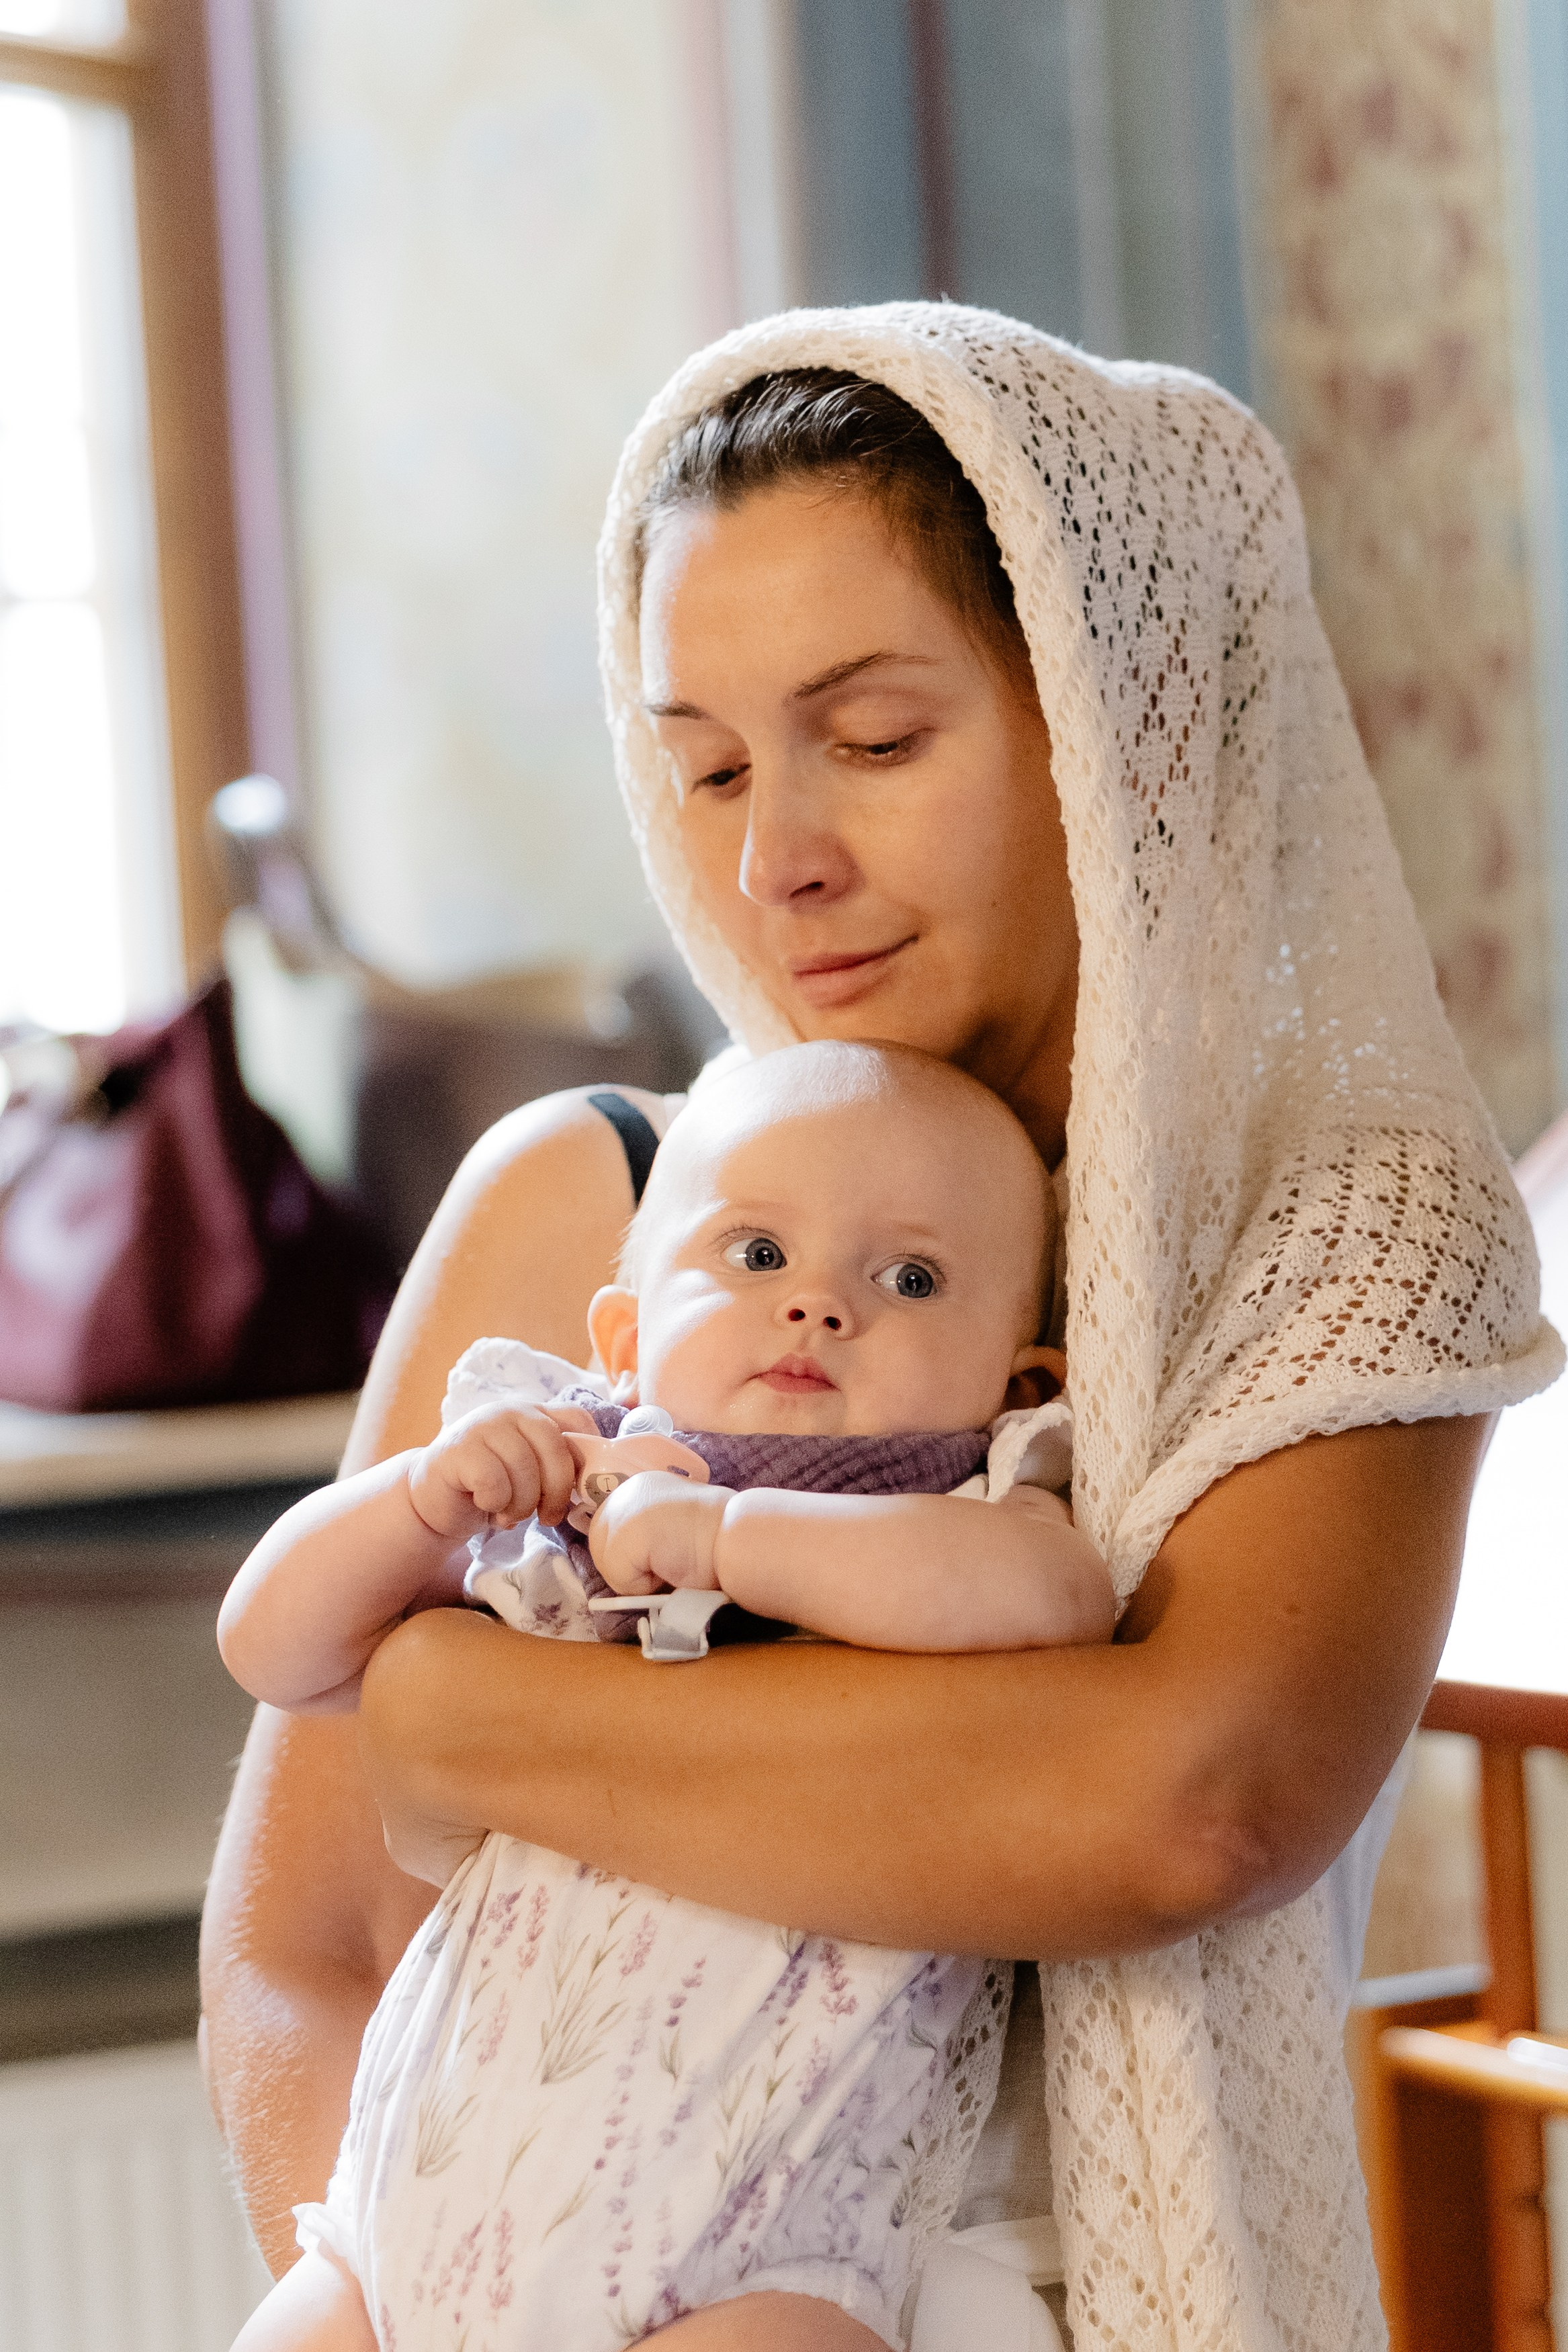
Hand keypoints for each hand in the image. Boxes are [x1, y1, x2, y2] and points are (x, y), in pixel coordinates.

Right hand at [406, 1403, 579, 1541]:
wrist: (435, 1501)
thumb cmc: (490, 1490)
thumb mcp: (530, 1473)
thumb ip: (556, 1465)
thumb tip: (595, 1484)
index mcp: (535, 1414)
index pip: (578, 1420)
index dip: (586, 1457)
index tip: (577, 1490)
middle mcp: (512, 1412)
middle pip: (556, 1447)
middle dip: (557, 1492)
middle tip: (546, 1517)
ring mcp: (483, 1427)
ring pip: (524, 1468)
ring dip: (522, 1504)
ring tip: (509, 1514)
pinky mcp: (458, 1450)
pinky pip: (494, 1483)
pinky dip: (495, 1504)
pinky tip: (484, 1505)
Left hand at [588, 1472, 734, 1594]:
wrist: (737, 1537)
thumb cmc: (717, 1537)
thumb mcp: (675, 1524)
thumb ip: (648, 1532)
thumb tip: (628, 1560)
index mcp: (642, 1485)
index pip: (609, 1525)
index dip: (628, 1550)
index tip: (660, 1555)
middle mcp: (628, 1490)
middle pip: (599, 1543)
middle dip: (626, 1564)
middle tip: (665, 1564)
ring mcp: (624, 1508)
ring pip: (606, 1562)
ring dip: (636, 1575)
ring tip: (670, 1565)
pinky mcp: (625, 1534)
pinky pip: (619, 1578)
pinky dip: (643, 1586)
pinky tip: (671, 1569)